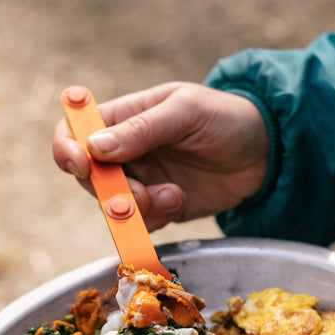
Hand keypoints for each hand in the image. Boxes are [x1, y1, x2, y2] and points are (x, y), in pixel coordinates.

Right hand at [53, 82, 268, 230]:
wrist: (266, 153)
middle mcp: (125, 151)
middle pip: (89, 178)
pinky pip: (140, 222)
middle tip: (140, 196)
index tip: (83, 167)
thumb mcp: (186, 112)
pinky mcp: (160, 206)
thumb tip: (95, 146)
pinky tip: (180, 200)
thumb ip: (142, 129)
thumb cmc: (226, 118)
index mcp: (124, 117)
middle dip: (110, 191)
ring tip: (173, 195)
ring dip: (139, 208)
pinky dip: (155, 218)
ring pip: (114, 205)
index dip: (67, 149)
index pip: (74, 130)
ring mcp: (142, 180)